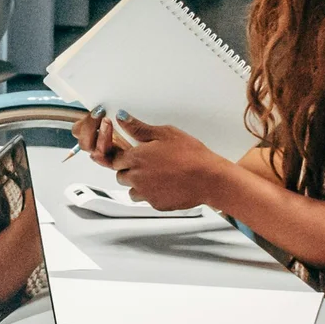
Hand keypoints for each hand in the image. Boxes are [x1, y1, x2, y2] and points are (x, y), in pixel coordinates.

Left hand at [80, 115, 229, 212]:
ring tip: (156, 176)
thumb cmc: (191, 154)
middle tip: (146, 164)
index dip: (124, 156)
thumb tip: (122, 118)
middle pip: (120, 176)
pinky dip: (151, 194)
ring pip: (131, 191)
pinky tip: (165, 185)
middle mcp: (136, 177)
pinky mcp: (156, 204)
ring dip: (138, 184)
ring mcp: (145, 193)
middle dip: (129, 170)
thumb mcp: (165, 133)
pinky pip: (146, 200)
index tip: (132, 155)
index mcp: (136, 157)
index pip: (115, 159)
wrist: (209, 178)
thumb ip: (139, 128)